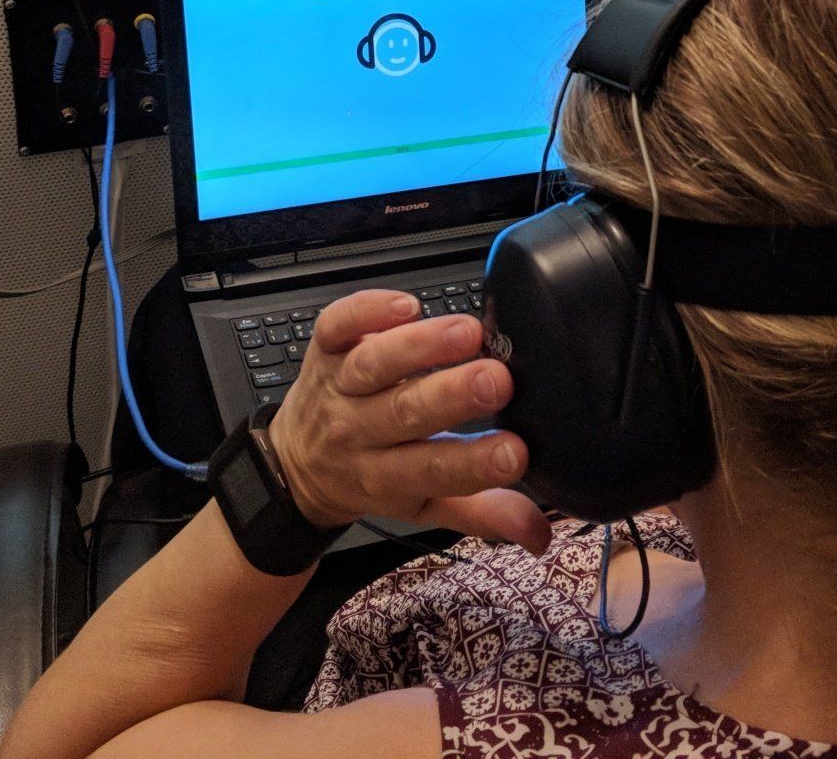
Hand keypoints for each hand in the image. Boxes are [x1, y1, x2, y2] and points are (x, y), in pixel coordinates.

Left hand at [266, 289, 550, 553]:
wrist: (295, 468)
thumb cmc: (372, 480)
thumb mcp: (425, 508)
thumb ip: (484, 514)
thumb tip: (541, 532)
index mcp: (389, 477)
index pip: (436, 471)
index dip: (476, 463)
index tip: (516, 450)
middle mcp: (361, 430)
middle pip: (405, 412)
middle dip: (453, 395)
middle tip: (498, 380)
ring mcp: (340, 386)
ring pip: (375, 364)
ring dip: (420, 346)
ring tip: (467, 332)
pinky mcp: (325, 349)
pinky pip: (338, 325)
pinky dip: (367, 311)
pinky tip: (407, 305)